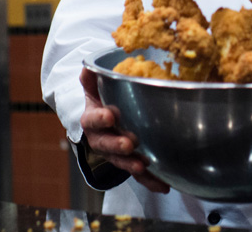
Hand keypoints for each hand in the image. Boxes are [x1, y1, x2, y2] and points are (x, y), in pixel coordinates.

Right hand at [79, 68, 169, 193]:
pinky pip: (138, 174)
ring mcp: (114, 153)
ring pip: (120, 162)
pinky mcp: (129, 162)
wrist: (100, 120)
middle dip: (117, 145)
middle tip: (129, 144)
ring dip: (131, 165)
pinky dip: (150, 181)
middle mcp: (100, 139)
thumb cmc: (99, 101)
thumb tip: (88, 66)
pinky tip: (163, 185)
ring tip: (143, 166)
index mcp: (91, 120)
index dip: (99, 119)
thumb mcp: (93, 87)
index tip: (109, 116)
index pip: (91, 119)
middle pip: (105, 145)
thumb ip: (91, 78)